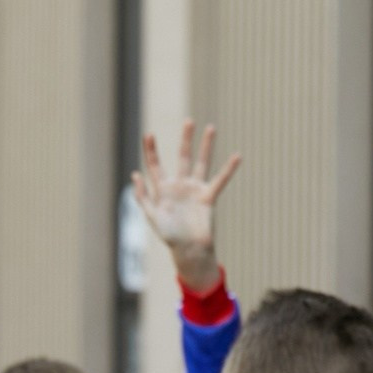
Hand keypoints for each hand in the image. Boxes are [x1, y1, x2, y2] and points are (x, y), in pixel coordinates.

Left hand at [132, 120, 241, 294]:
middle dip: (185, 139)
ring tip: (211, 128)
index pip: (155, 165)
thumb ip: (143, 196)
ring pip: (201, 163)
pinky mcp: (208, 197)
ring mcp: (195, 190)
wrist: (189, 250)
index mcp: (163, 189)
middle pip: (182, 156)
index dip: (151, 150)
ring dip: (206, 146)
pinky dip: (228, 169)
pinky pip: (220, 180)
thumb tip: (135, 174)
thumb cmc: (169, 236)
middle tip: (189, 121)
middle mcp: (179, 185)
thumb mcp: (151, 216)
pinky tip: (237, 156)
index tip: (149, 134)